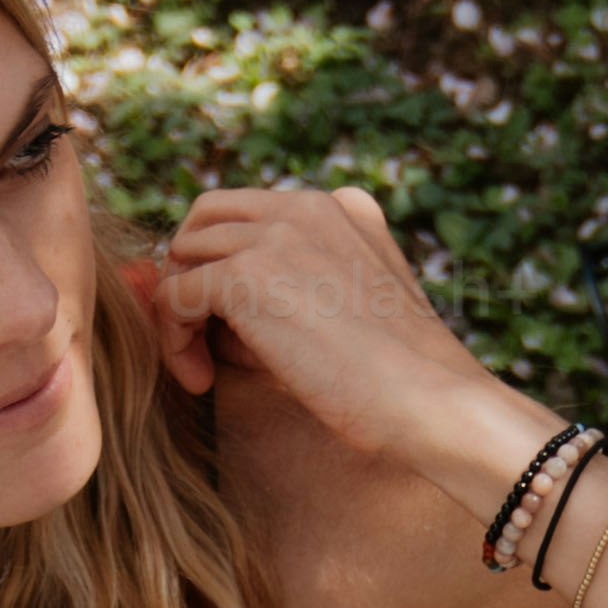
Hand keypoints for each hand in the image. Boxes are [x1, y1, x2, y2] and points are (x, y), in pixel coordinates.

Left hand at [142, 184, 554, 589]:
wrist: (434, 402)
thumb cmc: (403, 382)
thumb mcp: (356, 311)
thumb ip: (301, 287)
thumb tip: (214, 305)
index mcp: (340, 207)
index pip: (250, 212)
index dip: (227, 265)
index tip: (234, 328)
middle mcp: (306, 205)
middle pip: (204, 219)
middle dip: (191, 276)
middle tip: (201, 340)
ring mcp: (275, 235)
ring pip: (183, 255)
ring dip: (179, 312)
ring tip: (206, 370)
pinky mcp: (246, 275)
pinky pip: (173, 296)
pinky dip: (174, 341)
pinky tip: (202, 382)